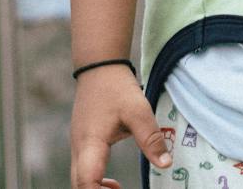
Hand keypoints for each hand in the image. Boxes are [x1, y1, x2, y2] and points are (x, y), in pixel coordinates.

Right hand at [70, 64, 171, 187]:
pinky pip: (82, 171)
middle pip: (78, 185)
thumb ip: (151, 138)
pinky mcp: (81, 143)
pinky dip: (94, 182)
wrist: (99, 66)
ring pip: (78, 179)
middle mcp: (79, 148)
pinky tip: (112, 183)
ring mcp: (77, 146)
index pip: (86, 182)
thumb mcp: (138, 110)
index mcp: (90, 143)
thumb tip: (165, 164)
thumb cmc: (117, 87)